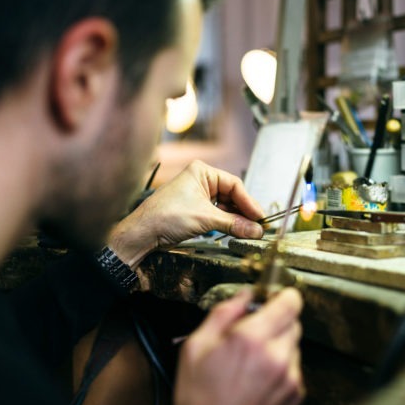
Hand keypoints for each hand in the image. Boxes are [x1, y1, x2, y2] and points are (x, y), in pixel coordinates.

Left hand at [107, 161, 264, 273]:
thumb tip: (256, 229)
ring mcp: (197, 195)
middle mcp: (200, 180)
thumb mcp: (206, 219)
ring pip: (225, 207)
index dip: (249, 202)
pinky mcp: (194, 210)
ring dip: (236, 219)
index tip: (260, 217)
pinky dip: (226, 223)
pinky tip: (236, 231)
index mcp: (202, 172)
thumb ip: (234, 224)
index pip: (235, 185)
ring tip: (249, 231)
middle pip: (231, 196)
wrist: (143, 233)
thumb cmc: (166, 216)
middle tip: (258, 226)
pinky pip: (216, 215)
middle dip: (244, 212)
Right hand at [170, 287, 304, 404]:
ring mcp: (289, 378)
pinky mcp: (295, 395)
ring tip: (251, 363)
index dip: (282, 294)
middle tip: (252, 332)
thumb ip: (223, 314)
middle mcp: (277, 357)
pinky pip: (293, 368)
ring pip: (293, 345)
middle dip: (275, 321)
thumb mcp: (195, 349)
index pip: (289, 301)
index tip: (275, 295)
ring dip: (278, 346)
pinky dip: (281, 368)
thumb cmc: (199, 403)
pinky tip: (257, 380)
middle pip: (293, 322)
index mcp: (251, 340)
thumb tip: (243, 295)